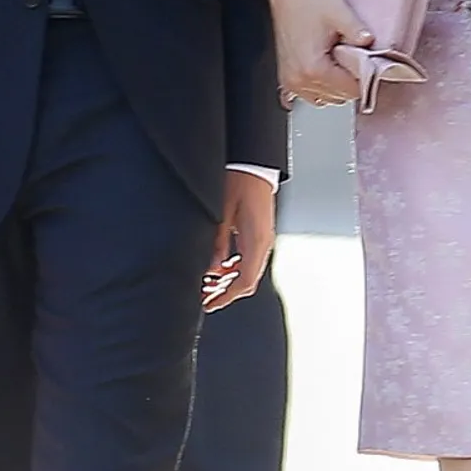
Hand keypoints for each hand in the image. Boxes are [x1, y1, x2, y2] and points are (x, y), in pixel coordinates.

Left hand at [205, 174, 277, 309]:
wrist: (254, 166)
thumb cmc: (240, 184)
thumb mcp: (221, 216)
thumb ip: (217, 245)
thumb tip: (211, 269)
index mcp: (256, 242)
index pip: (243, 282)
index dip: (225, 297)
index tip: (209, 304)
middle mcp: (263, 244)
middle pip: (248, 280)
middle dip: (226, 292)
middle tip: (206, 297)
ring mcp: (264, 239)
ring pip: (249, 271)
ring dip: (230, 280)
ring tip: (209, 284)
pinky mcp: (260, 233)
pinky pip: (249, 259)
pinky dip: (235, 268)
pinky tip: (220, 266)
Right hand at [269, 0, 368, 107]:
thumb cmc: (310, 1)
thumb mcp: (340, 13)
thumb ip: (358, 32)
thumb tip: (371, 44)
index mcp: (313, 68)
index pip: (350, 91)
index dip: (363, 78)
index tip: (365, 64)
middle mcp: (298, 79)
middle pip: (338, 97)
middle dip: (348, 80)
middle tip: (350, 58)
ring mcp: (290, 80)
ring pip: (324, 98)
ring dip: (334, 85)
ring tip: (336, 61)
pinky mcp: (286, 76)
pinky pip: (307, 95)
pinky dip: (318, 87)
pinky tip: (323, 71)